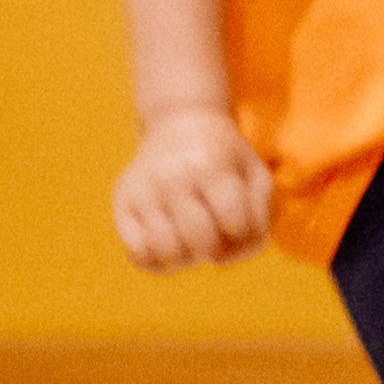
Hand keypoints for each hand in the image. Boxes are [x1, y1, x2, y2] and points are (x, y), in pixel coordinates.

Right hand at [112, 99, 274, 269]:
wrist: (179, 121)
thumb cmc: (224, 158)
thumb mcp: (254, 173)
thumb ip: (260, 218)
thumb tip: (227, 258)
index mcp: (212, 165)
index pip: (234, 222)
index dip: (243, 237)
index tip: (238, 225)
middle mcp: (173, 176)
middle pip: (200, 239)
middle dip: (215, 250)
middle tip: (215, 237)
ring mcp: (144, 189)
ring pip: (165, 250)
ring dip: (186, 259)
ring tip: (191, 245)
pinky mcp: (123, 201)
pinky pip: (136, 252)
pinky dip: (154, 263)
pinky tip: (168, 249)